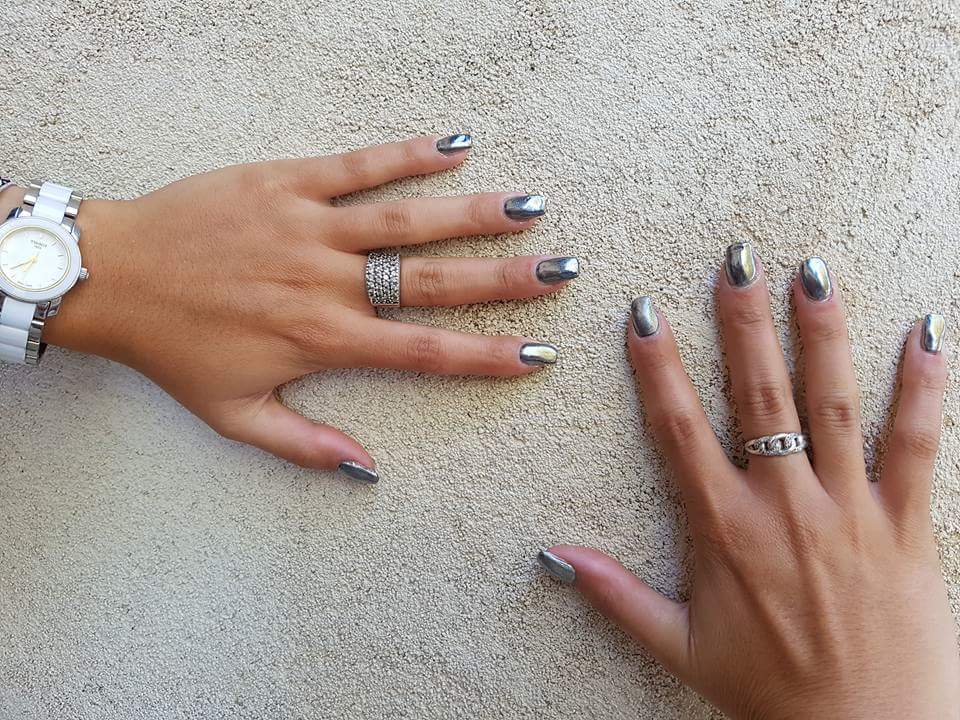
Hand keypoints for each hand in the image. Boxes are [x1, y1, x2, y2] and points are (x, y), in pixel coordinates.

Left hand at [37, 134, 578, 480]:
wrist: (114, 276)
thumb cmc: (175, 349)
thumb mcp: (234, 417)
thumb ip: (305, 447)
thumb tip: (368, 473)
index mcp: (323, 340)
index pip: (424, 352)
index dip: (486, 356)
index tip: (538, 354)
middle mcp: (328, 283)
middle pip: (433, 281)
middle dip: (505, 279)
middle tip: (560, 271)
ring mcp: (310, 227)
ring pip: (407, 220)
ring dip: (473, 213)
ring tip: (529, 208)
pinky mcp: (286, 182)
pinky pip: (357, 166)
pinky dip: (407, 154)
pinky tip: (454, 144)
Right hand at [538, 246, 958, 718]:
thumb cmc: (771, 690)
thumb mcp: (680, 647)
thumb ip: (616, 595)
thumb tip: (555, 556)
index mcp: (724, 530)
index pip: (678, 428)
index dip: (657, 367)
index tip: (644, 313)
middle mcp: (784, 506)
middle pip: (759, 396)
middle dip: (744, 323)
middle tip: (737, 261)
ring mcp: (849, 510)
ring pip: (833, 405)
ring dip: (822, 335)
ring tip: (813, 274)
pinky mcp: (905, 525)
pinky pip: (917, 446)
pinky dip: (924, 388)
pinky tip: (926, 333)